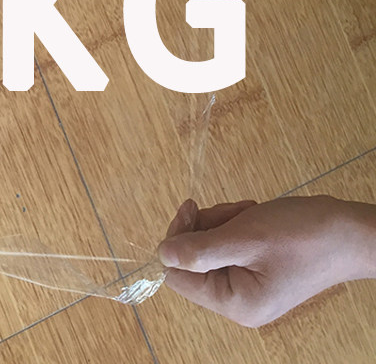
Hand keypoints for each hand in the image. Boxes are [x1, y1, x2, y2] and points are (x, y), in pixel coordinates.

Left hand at [158, 195, 375, 326]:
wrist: (349, 230)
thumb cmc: (301, 235)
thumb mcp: (245, 237)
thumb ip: (200, 249)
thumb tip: (162, 254)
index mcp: (235, 302)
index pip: (178, 275)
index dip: (178, 239)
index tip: (191, 209)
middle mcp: (238, 300)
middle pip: (193, 258)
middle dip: (206, 227)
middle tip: (232, 212)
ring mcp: (248, 283)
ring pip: (209, 244)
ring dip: (223, 221)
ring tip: (249, 213)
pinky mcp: (256, 266)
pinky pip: (229, 241)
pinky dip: (236, 222)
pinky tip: (255, 215)